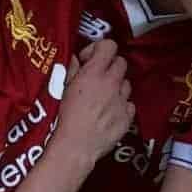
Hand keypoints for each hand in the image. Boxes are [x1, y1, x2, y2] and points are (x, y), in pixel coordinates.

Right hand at [53, 39, 133, 162]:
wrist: (76, 146)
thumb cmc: (64, 118)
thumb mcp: (62, 88)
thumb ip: (71, 69)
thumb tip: (76, 59)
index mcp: (94, 73)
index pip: (109, 46)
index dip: (99, 49)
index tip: (89, 59)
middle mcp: (111, 83)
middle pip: (121, 62)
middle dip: (110, 66)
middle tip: (98, 77)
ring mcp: (122, 101)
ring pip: (126, 84)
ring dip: (117, 86)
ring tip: (104, 97)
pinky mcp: (128, 117)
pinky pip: (129, 105)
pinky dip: (121, 106)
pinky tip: (109, 113)